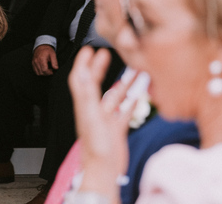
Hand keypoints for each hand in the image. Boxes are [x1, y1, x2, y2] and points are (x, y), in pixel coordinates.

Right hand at [32, 44, 57, 75]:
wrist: (41, 46)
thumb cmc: (47, 50)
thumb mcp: (53, 54)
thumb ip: (55, 62)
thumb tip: (56, 68)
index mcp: (42, 59)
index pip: (44, 70)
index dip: (49, 73)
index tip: (52, 71)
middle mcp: (37, 61)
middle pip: (41, 72)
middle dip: (47, 73)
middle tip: (50, 70)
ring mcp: (34, 62)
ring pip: (38, 73)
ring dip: (43, 73)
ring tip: (47, 70)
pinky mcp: (33, 63)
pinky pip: (35, 71)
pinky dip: (39, 72)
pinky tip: (43, 69)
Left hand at [69, 47, 133, 194]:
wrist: (104, 171)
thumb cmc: (96, 148)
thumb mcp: (91, 117)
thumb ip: (88, 95)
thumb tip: (83, 73)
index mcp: (85, 105)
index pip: (80, 79)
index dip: (83, 63)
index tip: (88, 49)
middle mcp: (94, 110)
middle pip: (96, 84)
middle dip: (100, 68)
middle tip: (108, 53)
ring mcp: (106, 119)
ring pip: (115, 96)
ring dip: (123, 83)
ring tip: (134, 70)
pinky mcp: (116, 129)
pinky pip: (125, 112)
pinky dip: (132, 102)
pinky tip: (141, 95)